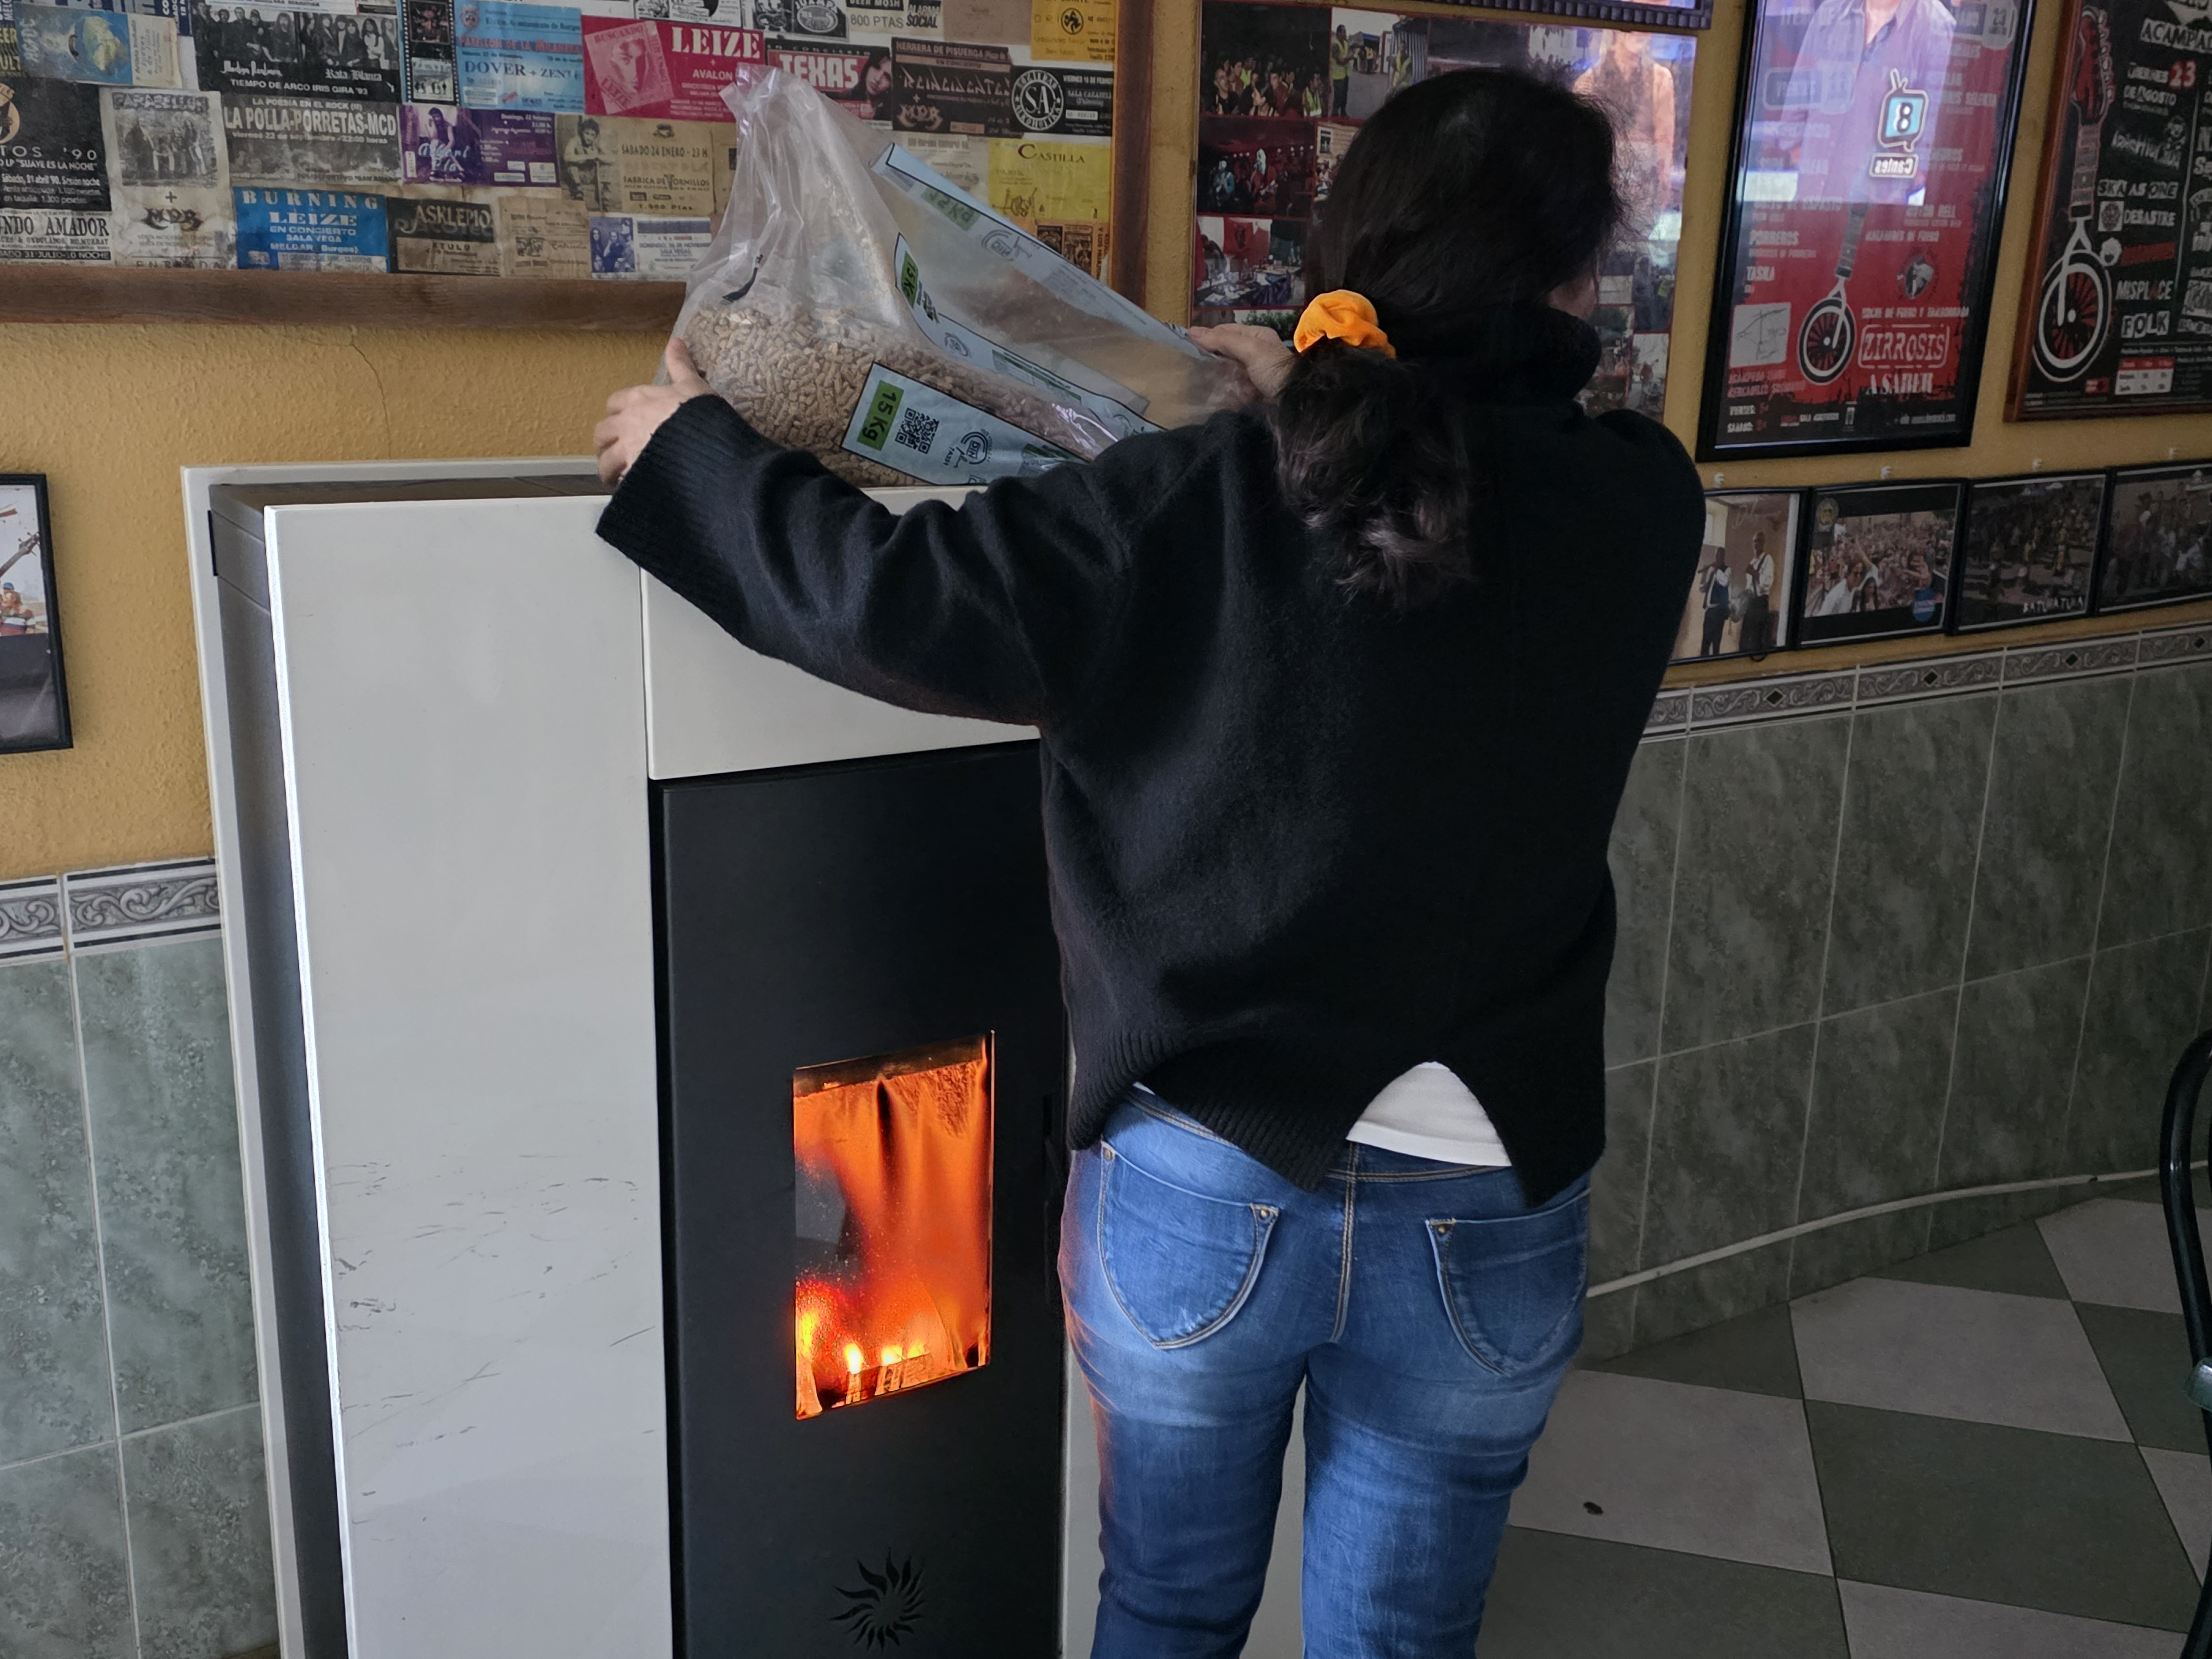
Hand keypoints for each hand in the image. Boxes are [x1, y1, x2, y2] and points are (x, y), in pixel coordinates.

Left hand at [596, 338, 713, 486]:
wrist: (709, 445)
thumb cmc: (702, 415)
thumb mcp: (693, 384)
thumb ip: (680, 365)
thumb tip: (676, 342)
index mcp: (639, 399)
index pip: (614, 403)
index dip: (618, 413)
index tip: (624, 421)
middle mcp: (627, 423)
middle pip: (602, 432)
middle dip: (607, 442)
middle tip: (617, 451)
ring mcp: (628, 450)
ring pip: (605, 461)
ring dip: (609, 468)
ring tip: (618, 477)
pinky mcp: (635, 474)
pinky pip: (622, 481)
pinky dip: (625, 484)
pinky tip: (635, 487)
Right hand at [1189, 323, 1294, 400]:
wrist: (1295, 401)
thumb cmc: (1274, 369)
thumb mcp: (1249, 349)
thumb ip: (1223, 341)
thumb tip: (1191, 332)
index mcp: (1256, 336)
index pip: (1226, 331)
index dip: (1208, 336)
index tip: (1188, 345)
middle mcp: (1255, 352)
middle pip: (1226, 351)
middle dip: (1210, 358)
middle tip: (1191, 366)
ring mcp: (1254, 372)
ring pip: (1228, 371)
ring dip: (1216, 378)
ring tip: (1199, 384)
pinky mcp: (1254, 391)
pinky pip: (1234, 388)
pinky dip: (1225, 393)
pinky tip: (1214, 398)